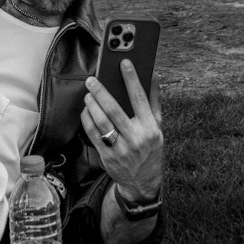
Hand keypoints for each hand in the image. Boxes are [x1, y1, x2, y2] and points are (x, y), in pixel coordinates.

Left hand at [81, 60, 163, 204]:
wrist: (142, 181)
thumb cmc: (150, 147)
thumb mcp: (157, 127)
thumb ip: (154, 101)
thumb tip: (153, 74)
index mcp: (151, 127)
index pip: (140, 98)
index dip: (132, 79)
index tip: (124, 62)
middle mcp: (137, 138)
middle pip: (114, 110)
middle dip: (101, 92)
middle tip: (91, 80)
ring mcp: (121, 148)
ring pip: (101, 121)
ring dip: (91, 105)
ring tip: (88, 94)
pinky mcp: (107, 157)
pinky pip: (93, 134)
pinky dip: (87, 119)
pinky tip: (86, 110)